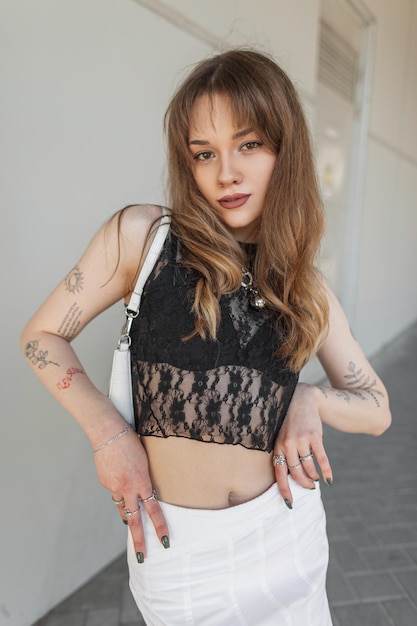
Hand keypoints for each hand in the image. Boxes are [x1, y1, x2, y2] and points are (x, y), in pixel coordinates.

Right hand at [94, 427, 169, 561]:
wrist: (109, 433)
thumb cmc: (131, 442)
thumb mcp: (145, 461)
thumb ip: (145, 479)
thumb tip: (143, 490)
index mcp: (142, 482)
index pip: (153, 510)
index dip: (159, 526)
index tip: (164, 541)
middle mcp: (128, 488)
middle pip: (134, 520)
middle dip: (139, 539)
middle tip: (142, 556)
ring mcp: (114, 487)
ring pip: (122, 507)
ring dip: (126, 513)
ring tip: (130, 519)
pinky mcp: (105, 483)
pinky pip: (114, 491)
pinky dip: (118, 488)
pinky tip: (118, 475)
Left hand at [273, 383, 332, 506]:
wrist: (301, 400)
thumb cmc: (290, 423)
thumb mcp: (281, 437)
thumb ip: (284, 454)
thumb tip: (290, 478)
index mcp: (277, 447)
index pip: (280, 473)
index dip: (285, 489)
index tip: (290, 503)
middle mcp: (288, 445)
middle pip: (296, 473)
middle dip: (304, 484)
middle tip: (309, 488)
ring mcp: (302, 440)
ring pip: (309, 467)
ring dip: (314, 477)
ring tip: (316, 479)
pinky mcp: (315, 436)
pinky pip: (321, 458)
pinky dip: (326, 471)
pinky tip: (328, 479)